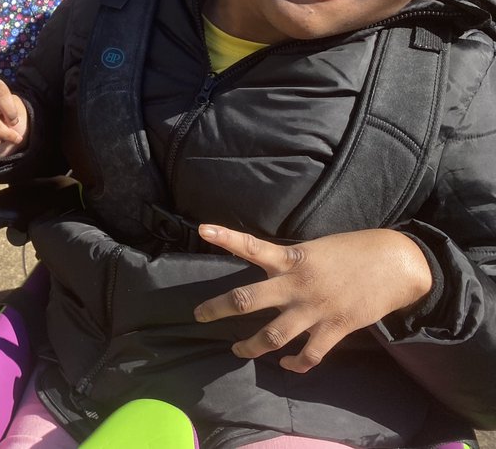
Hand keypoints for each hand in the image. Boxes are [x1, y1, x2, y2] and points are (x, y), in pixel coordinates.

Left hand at [192, 225, 432, 372]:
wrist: (396, 264)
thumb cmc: (354, 251)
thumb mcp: (316, 247)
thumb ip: (291, 260)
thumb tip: (272, 269)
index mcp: (291, 258)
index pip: (252, 246)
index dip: (226, 237)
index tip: (203, 231)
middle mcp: (296, 285)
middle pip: (248, 300)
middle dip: (218, 309)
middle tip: (199, 316)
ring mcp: (314, 309)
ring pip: (272, 336)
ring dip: (250, 346)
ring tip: (236, 349)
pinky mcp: (335, 328)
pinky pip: (308, 355)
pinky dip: (294, 363)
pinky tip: (285, 364)